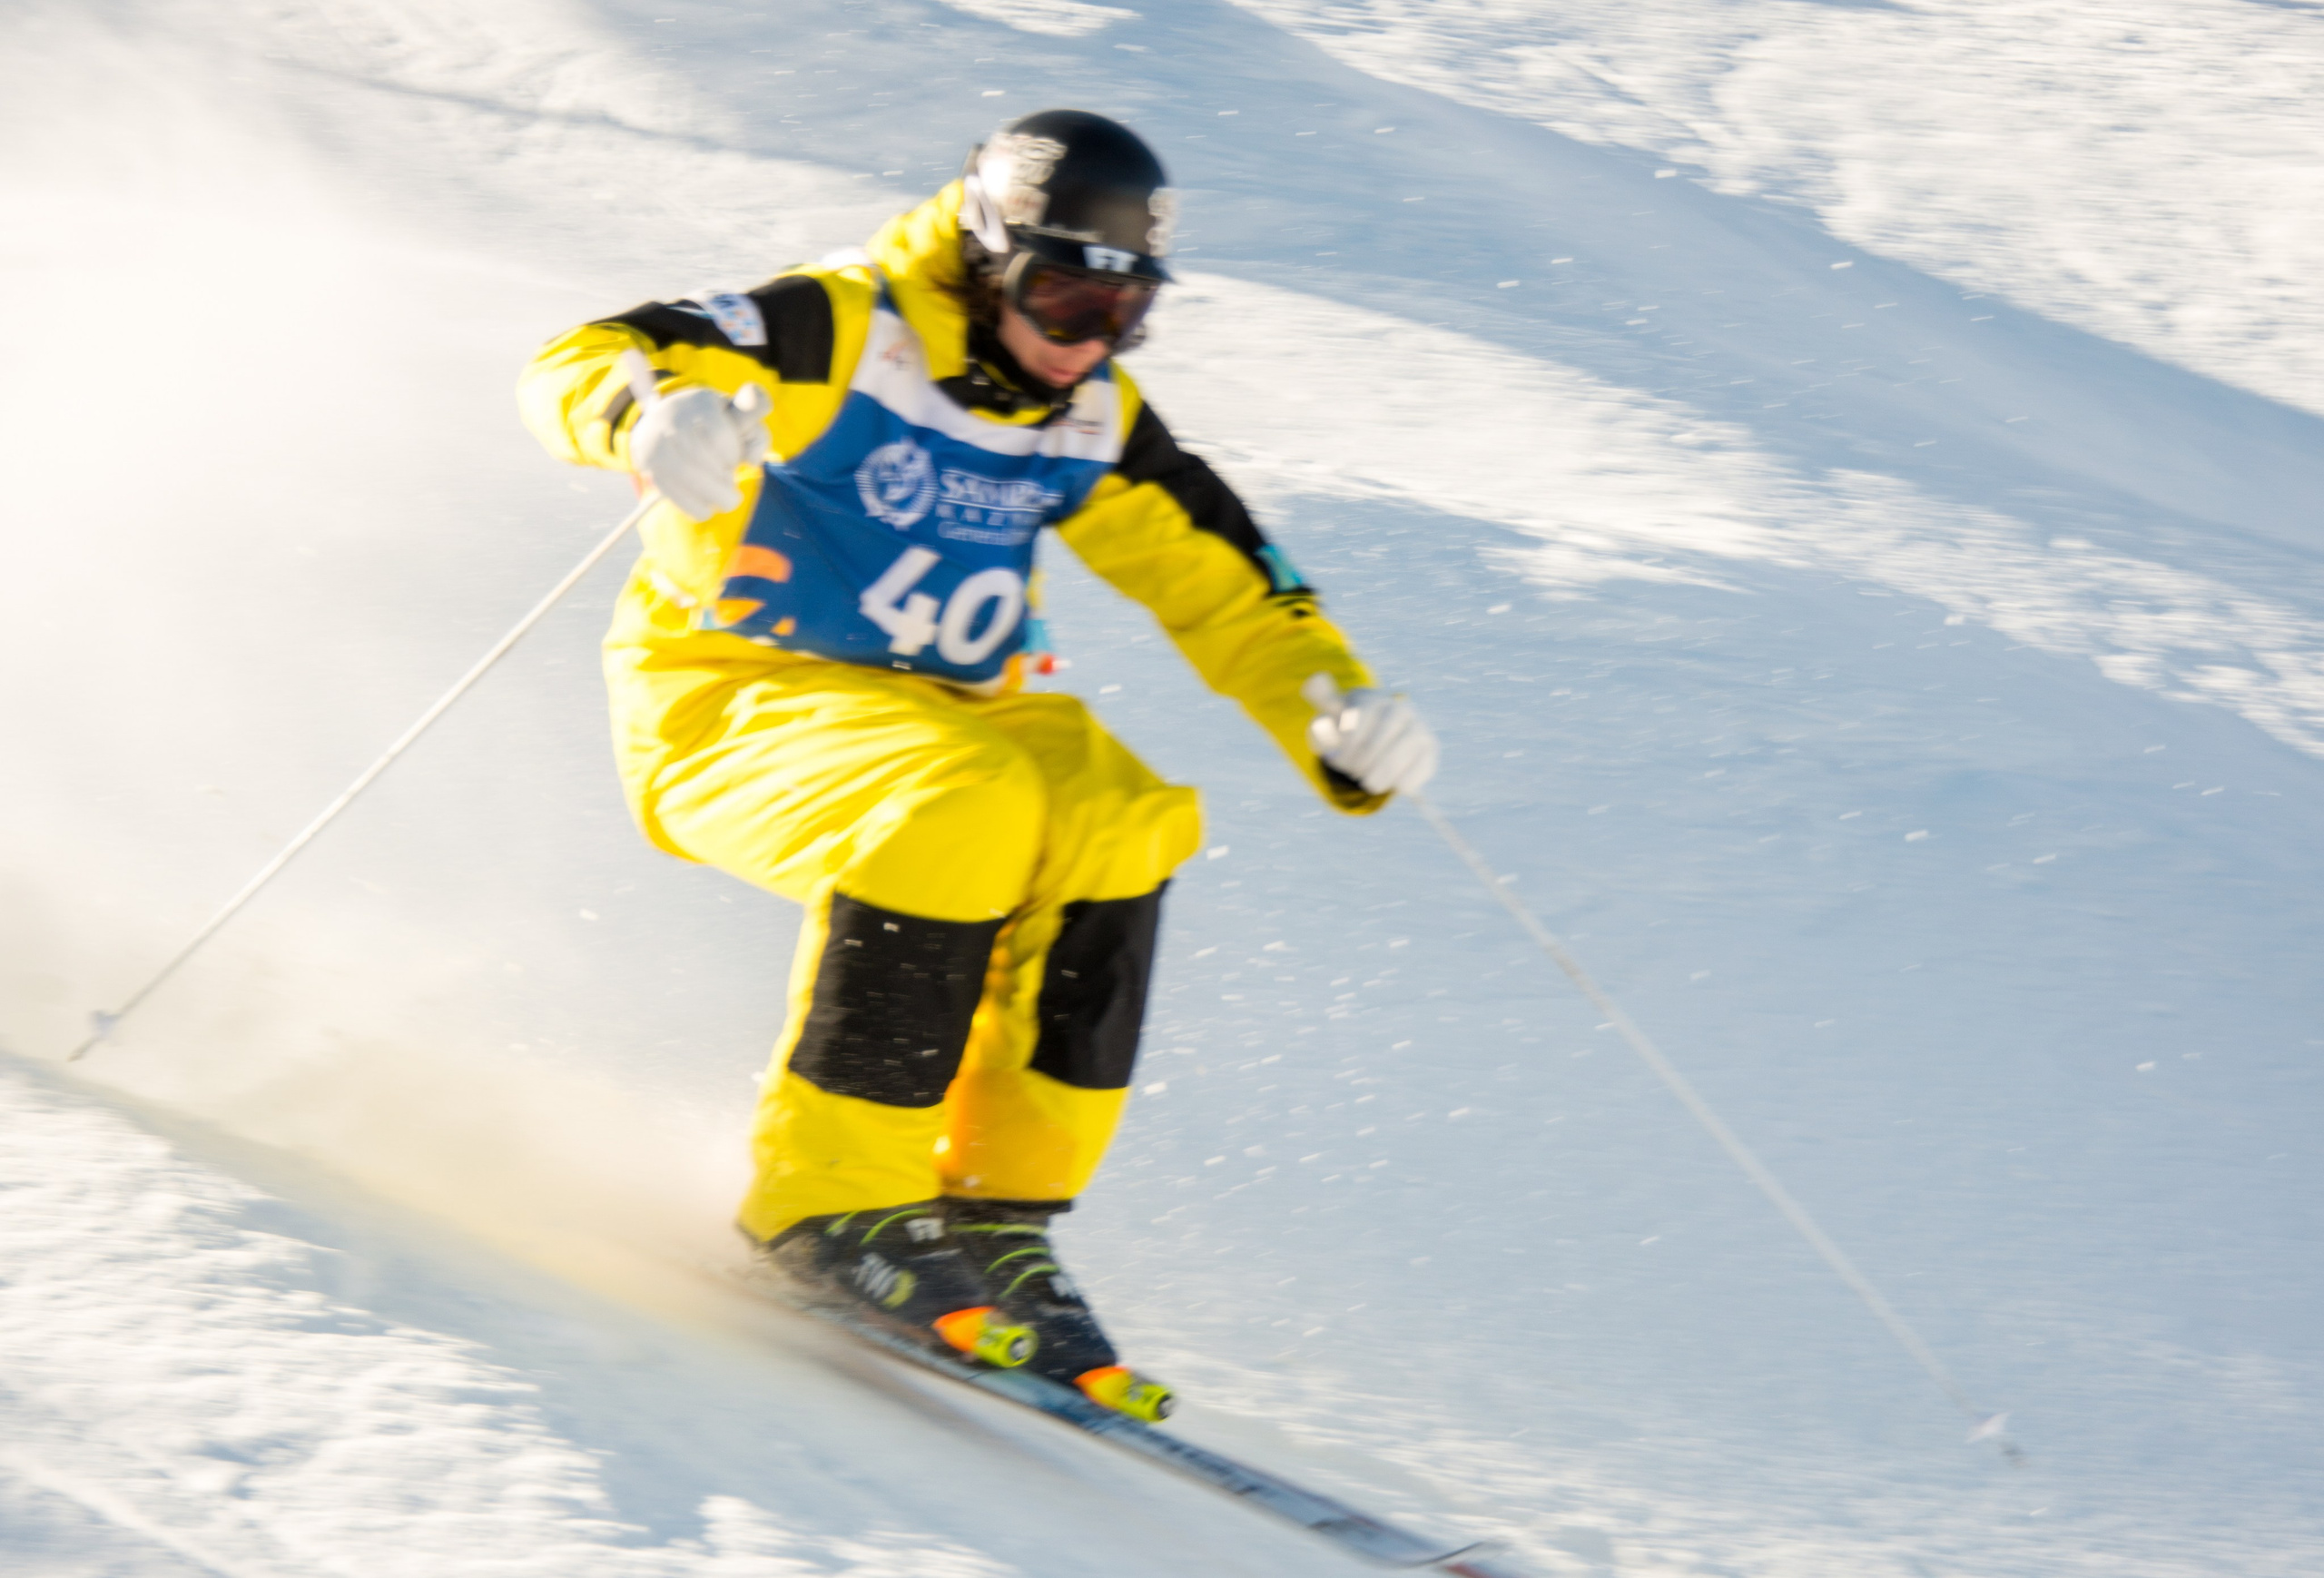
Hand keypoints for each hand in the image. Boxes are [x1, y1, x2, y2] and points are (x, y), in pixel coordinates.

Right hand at [629, 382, 771, 519]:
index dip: (732, 457)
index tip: (734, 463)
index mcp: (700, 401)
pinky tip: (705, 510)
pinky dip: (690, 505)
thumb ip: (757, 436)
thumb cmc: (715, 424)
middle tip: (733, 496)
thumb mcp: (740, 421)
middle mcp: (672, 415)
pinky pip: (667, 487)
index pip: (718, 435)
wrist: (667, 420)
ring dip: (709, 495)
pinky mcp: (646, 461)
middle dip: (722, 483)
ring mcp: (654, 438)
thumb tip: (752, 461)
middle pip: (699, 456)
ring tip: (723, 503)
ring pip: (682, 473)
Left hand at [1302, 674, 1438, 795]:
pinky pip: (1421, 766)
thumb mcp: (1332, 718)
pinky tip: (1393, 786)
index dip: (1344, 746)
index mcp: (1373, 700)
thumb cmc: (1352, 730)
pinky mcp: (1430, 749)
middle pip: (1381, 736)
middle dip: (1362, 761)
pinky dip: (1404, 781)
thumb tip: (1313, 681)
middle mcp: (1401, 709)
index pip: (1358, 721)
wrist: (1379, 740)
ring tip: (1369, 784)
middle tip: (1352, 773)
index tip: (1334, 760)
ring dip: (1382, 773)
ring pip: (1403, 750)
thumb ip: (1321, 699)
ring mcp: (1419, 728)